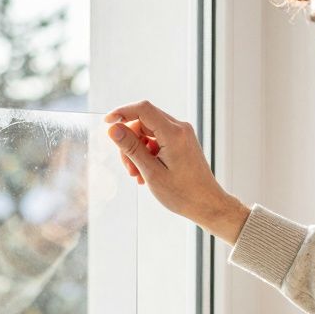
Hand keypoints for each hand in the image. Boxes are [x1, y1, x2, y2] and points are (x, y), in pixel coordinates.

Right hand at [105, 100, 249, 244]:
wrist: (207, 204)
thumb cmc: (182, 194)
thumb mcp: (151, 172)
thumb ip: (131, 148)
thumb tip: (113, 129)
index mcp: (174, 134)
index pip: (143, 109)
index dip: (122, 112)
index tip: (107, 124)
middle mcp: (180, 128)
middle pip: (143, 121)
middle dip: (129, 141)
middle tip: (128, 167)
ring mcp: (182, 134)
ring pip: (148, 131)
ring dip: (137, 150)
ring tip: (137, 174)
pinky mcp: (182, 142)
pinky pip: (157, 139)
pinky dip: (147, 153)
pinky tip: (146, 172)